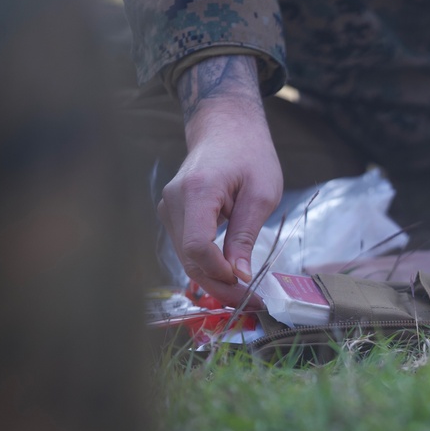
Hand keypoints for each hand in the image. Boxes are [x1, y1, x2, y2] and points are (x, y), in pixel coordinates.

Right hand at [158, 55, 282, 306]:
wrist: (226, 128)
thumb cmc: (250, 155)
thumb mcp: (261, 193)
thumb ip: (246, 235)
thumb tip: (239, 276)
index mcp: (198, 191)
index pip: (197, 247)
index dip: (220, 274)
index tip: (248, 288)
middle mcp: (173, 200)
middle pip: (189, 259)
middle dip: (220, 286)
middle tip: (253, 302)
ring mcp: (168, 207)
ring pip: (186, 258)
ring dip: (214, 280)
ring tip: (247, 293)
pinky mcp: (172, 214)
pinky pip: (186, 249)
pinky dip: (207, 266)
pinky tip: (229, 278)